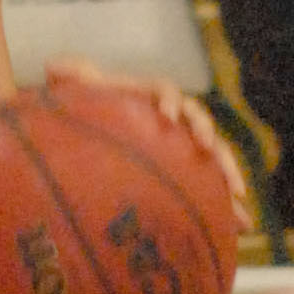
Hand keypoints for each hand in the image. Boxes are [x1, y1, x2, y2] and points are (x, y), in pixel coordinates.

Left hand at [44, 56, 249, 223]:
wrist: (88, 135)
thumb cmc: (83, 111)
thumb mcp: (73, 94)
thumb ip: (69, 77)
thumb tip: (53, 65)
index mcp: (149, 98)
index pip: (167, 92)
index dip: (170, 101)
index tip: (166, 116)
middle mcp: (173, 121)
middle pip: (200, 123)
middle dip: (208, 135)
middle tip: (207, 148)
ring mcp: (182, 147)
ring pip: (214, 157)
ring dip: (228, 174)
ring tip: (238, 196)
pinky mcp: (185, 173)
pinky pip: (210, 189)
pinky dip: (227, 206)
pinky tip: (240, 227)